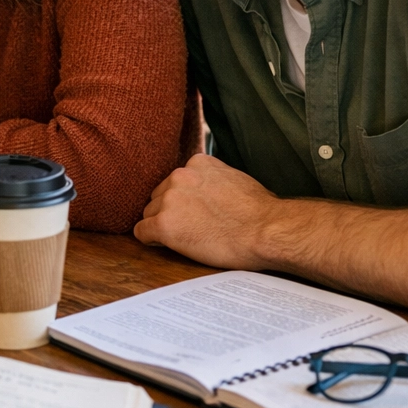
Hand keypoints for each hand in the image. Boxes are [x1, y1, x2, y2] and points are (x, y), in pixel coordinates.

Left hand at [135, 153, 278, 269]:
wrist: (265, 231)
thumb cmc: (260, 212)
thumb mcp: (236, 178)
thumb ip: (213, 179)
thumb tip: (209, 189)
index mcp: (197, 163)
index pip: (176, 181)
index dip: (183, 200)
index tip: (195, 212)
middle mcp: (179, 176)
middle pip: (159, 196)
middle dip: (171, 211)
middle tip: (192, 227)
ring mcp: (169, 200)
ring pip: (150, 213)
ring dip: (163, 225)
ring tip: (187, 238)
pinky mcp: (164, 224)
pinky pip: (141, 232)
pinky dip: (151, 240)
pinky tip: (168, 244)